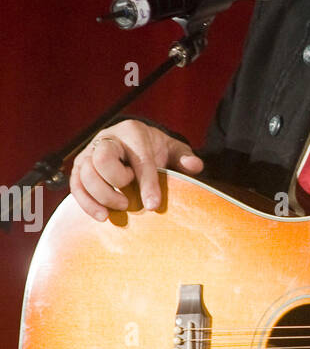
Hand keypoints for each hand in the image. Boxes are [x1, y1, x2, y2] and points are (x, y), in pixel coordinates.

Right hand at [69, 119, 203, 219]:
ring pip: (85, 173)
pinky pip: (76, 185)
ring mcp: (90, 152)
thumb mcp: (173, 150)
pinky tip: (101, 216)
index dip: (146, 183)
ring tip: (121, 208)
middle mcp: (107, 139)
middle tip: (130, 200)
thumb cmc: (154, 149)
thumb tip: (194, 166)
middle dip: (116, 182)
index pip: (139, 158)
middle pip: (102, 159)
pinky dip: (86, 202)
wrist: (132, 144)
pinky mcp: (80, 168)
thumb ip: (184, 157)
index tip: (153, 205)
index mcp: (133, 132)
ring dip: (102, 195)